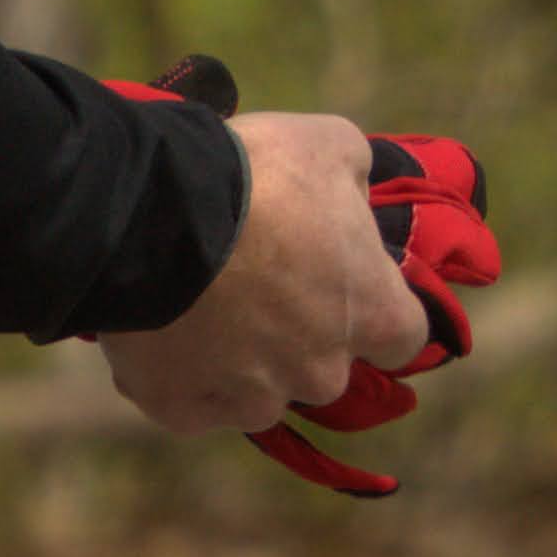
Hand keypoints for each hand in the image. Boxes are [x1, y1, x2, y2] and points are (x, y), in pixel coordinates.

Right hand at [101, 112, 427, 441]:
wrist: (153, 215)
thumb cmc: (258, 177)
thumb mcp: (331, 145)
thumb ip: (356, 180)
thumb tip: (352, 200)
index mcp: (373, 314)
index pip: (404, 335)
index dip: (375, 307)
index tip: (344, 283)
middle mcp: (323, 372)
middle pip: (324, 368)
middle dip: (300, 335)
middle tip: (258, 284)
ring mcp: (253, 401)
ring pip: (257, 393)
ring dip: (240, 360)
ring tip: (201, 306)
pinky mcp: (185, 412)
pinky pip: (193, 404)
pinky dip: (181, 377)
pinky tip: (163, 332)